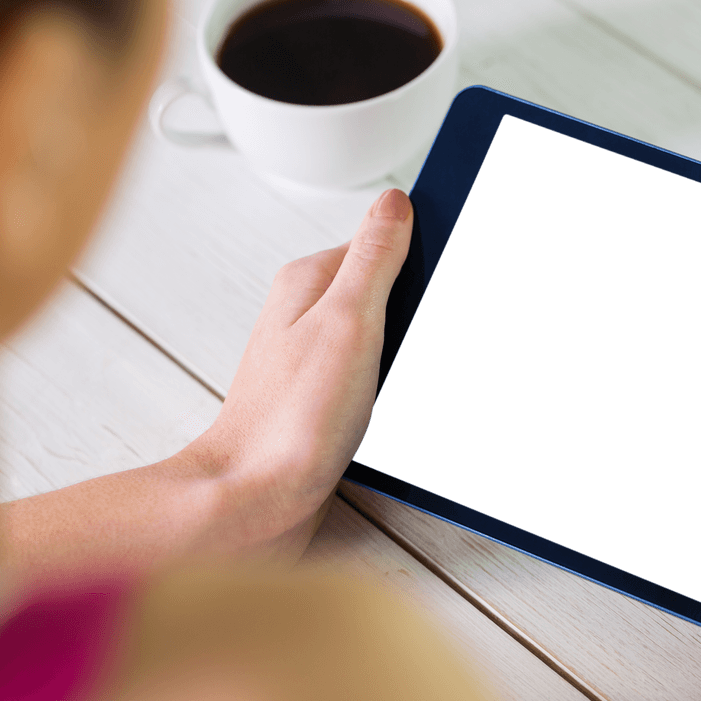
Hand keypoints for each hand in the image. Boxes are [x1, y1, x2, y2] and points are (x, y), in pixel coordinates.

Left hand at [183, 189, 412, 554]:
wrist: (256, 499)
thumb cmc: (291, 420)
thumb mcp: (348, 321)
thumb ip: (374, 258)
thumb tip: (396, 202)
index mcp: (310, 281)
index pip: (380, 240)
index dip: (421, 255)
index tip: (444, 276)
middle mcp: (306, 314)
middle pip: (384, 288)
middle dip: (415, 309)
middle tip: (427, 336)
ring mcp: (314, 356)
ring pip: (382, 334)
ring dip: (405, 351)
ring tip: (408, 375)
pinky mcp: (324, 396)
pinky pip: (373, 372)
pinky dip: (392, 382)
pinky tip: (397, 401)